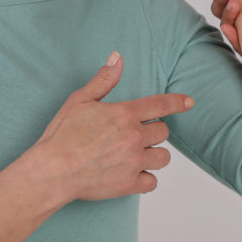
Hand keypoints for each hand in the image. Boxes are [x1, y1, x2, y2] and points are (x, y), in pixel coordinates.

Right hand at [32, 52, 192, 201]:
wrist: (51, 171)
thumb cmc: (62, 135)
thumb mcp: (80, 100)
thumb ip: (103, 80)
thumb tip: (117, 58)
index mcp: (124, 114)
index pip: (160, 104)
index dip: (178, 102)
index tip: (189, 102)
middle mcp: (134, 137)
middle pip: (163, 132)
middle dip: (153, 132)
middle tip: (135, 136)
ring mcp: (134, 161)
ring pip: (163, 157)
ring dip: (154, 155)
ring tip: (137, 155)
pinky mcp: (129, 184)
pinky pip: (152, 182)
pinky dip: (145, 179)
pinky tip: (132, 174)